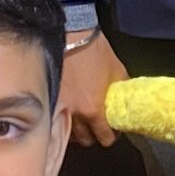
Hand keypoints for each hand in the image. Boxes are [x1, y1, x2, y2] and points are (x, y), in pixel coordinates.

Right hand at [60, 31, 127, 145]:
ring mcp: (59, 108)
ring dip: (77, 130)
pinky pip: (55, 120)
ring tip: (81, 121)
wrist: (71, 35)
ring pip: (68, 133)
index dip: (111, 136)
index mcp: (94, 110)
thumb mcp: (117, 70)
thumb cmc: (95, 51)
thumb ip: (121, 90)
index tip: (112, 131)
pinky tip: (68, 114)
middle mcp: (75, 114)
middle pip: (85, 140)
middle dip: (93, 135)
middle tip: (97, 126)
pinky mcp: (48, 99)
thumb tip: (126, 99)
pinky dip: (62, 121)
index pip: (104, 138)